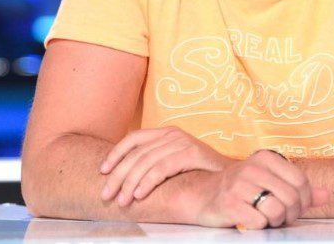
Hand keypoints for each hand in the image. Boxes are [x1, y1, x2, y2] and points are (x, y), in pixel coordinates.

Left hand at [99, 127, 231, 205]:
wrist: (231, 177)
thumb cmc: (200, 173)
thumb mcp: (174, 162)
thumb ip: (154, 162)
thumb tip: (124, 176)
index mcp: (166, 132)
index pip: (133, 138)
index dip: (115, 154)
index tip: (102, 171)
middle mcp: (173, 133)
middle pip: (136, 153)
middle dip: (118, 175)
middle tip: (106, 195)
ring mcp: (182, 142)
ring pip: (146, 162)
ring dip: (130, 183)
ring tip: (121, 201)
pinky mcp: (191, 153)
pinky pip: (162, 168)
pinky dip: (148, 182)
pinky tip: (139, 195)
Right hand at [193, 149, 328, 228]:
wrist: (204, 194)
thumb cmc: (243, 190)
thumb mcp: (271, 183)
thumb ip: (300, 189)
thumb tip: (326, 196)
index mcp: (266, 158)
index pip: (301, 181)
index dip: (305, 201)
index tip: (296, 208)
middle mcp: (253, 167)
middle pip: (291, 198)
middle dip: (291, 214)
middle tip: (281, 217)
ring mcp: (239, 184)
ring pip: (276, 210)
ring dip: (275, 221)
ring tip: (266, 218)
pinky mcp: (228, 202)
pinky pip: (258, 221)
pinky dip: (258, 226)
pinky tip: (250, 219)